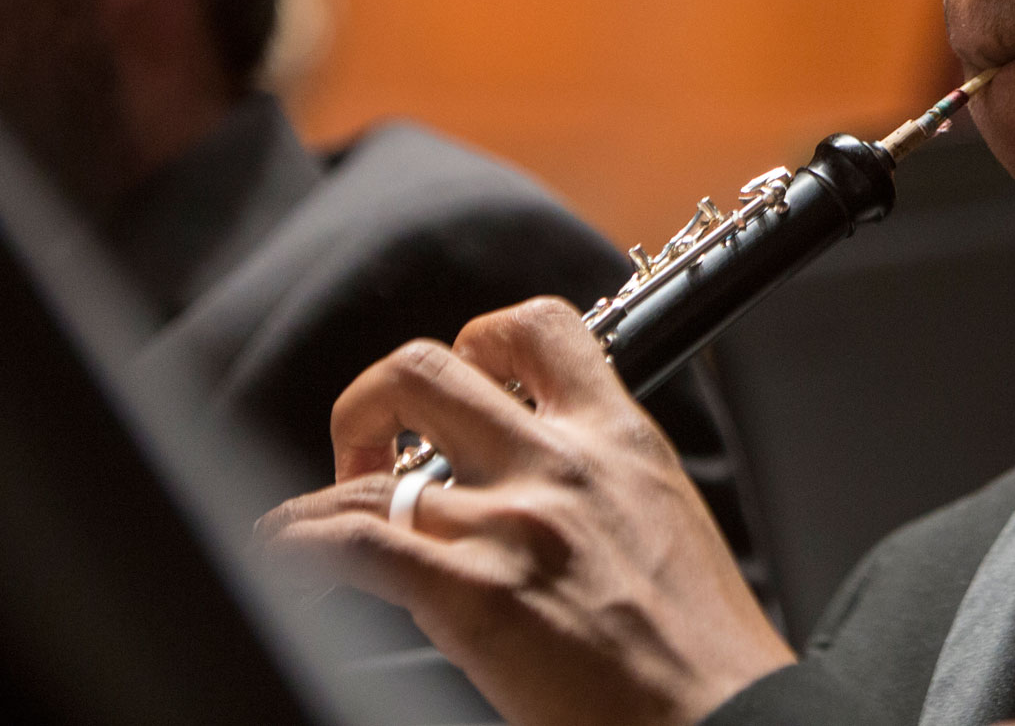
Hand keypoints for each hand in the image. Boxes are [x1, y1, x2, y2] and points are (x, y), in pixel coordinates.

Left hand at [256, 297, 792, 725]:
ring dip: (324, 497)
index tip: (460, 387)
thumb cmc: (703, 650)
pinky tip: (286, 561)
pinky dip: (297, 547)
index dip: (479, 342)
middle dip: (374, 401)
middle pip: (425, 369)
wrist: (728, 719)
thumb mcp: (666, 523)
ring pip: (371, 472)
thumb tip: (541, 494)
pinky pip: (350, 546)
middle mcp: (560, 463)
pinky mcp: (473, 598)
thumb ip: (601, 486)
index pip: (540, 328)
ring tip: (314, 529)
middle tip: (370, 457)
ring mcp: (511, 526)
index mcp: (618, 438)